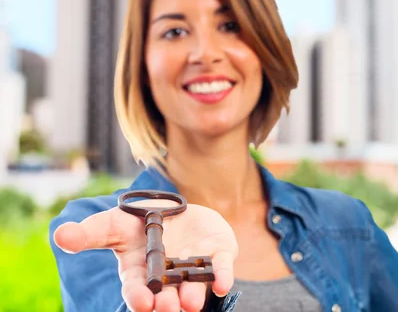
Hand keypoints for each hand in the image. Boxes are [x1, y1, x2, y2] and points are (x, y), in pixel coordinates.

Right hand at [53, 199, 237, 311]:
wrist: (174, 210)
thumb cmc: (138, 223)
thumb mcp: (112, 224)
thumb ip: (89, 233)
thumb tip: (60, 235)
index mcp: (140, 273)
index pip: (137, 289)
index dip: (139, 297)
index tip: (141, 302)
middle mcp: (167, 275)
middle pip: (166, 294)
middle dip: (166, 302)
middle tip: (168, 307)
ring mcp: (193, 266)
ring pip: (193, 286)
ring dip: (192, 295)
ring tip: (190, 303)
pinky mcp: (216, 255)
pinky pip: (220, 268)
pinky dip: (222, 276)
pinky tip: (223, 285)